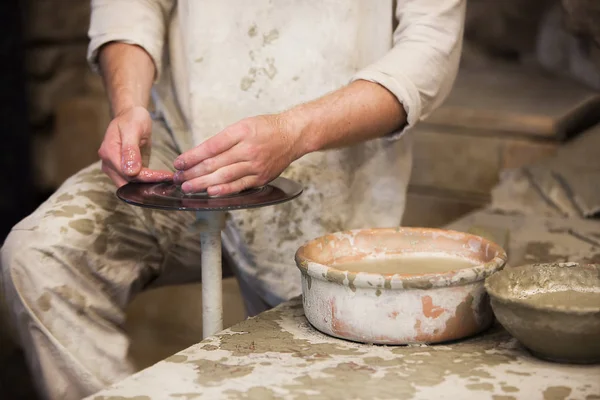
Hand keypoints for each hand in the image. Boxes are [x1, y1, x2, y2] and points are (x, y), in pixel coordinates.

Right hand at [98, 106, 173, 186]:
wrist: (130, 116)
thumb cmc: (132, 119)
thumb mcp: (133, 129)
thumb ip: (130, 150)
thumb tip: (130, 172)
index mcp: (109, 153)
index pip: (128, 173)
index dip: (147, 177)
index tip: (165, 176)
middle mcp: (108, 164)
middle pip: (128, 182)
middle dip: (148, 184)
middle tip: (170, 181)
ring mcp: (114, 168)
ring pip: (130, 185)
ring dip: (148, 185)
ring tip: (167, 182)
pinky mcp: (123, 170)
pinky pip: (134, 181)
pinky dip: (147, 182)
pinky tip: (161, 179)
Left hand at [173, 114, 301, 195]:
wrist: (293, 135)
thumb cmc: (267, 128)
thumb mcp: (243, 125)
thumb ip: (223, 140)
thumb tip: (200, 155)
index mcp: (241, 132)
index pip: (211, 147)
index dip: (192, 156)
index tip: (179, 162)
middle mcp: (248, 149)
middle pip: (215, 163)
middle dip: (193, 172)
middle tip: (178, 178)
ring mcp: (255, 165)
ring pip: (224, 176)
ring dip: (203, 183)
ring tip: (188, 186)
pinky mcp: (261, 177)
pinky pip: (239, 185)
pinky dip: (224, 190)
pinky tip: (211, 192)